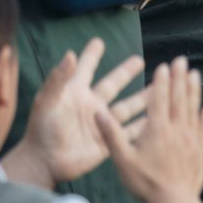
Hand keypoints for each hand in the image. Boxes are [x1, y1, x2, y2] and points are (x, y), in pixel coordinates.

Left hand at [1, 38, 146, 187]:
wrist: (46, 161)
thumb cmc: (41, 130)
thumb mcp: (47, 101)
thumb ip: (59, 78)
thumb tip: (70, 54)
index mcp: (75, 93)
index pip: (85, 69)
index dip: (91, 56)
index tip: (98, 42)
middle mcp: (91, 105)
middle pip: (113, 84)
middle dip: (125, 72)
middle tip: (139, 60)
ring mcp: (102, 122)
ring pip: (128, 106)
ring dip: (144, 97)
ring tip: (160, 87)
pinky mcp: (110, 140)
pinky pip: (131, 131)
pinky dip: (145, 125)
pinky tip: (160, 118)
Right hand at [94, 57, 202, 202]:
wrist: (174, 202)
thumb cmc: (145, 183)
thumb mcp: (122, 160)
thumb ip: (111, 135)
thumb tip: (97, 113)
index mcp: (157, 130)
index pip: (160, 99)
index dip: (161, 81)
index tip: (164, 65)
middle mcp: (177, 130)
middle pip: (179, 99)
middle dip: (179, 78)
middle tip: (182, 60)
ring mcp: (191, 139)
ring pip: (194, 109)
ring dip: (194, 91)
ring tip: (195, 75)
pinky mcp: (200, 151)